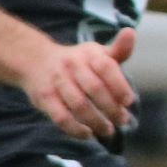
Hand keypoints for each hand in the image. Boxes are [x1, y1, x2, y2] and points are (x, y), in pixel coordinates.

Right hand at [22, 27, 138, 139]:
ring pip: (79, 105)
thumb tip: (131, 32)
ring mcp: (57, 82)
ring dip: (96, 121)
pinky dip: (75, 129)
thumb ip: (119, 50)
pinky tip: (87, 134)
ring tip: (108, 130)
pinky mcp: (44, 98)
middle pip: (95, 89)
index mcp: (89, 54)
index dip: (119, 85)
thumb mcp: (98, 53)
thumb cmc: (78, 61)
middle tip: (122, 120)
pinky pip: (61, 117)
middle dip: (112, 108)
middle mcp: (72, 65)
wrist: (36, 60)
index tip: (129, 101)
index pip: (106, 67)